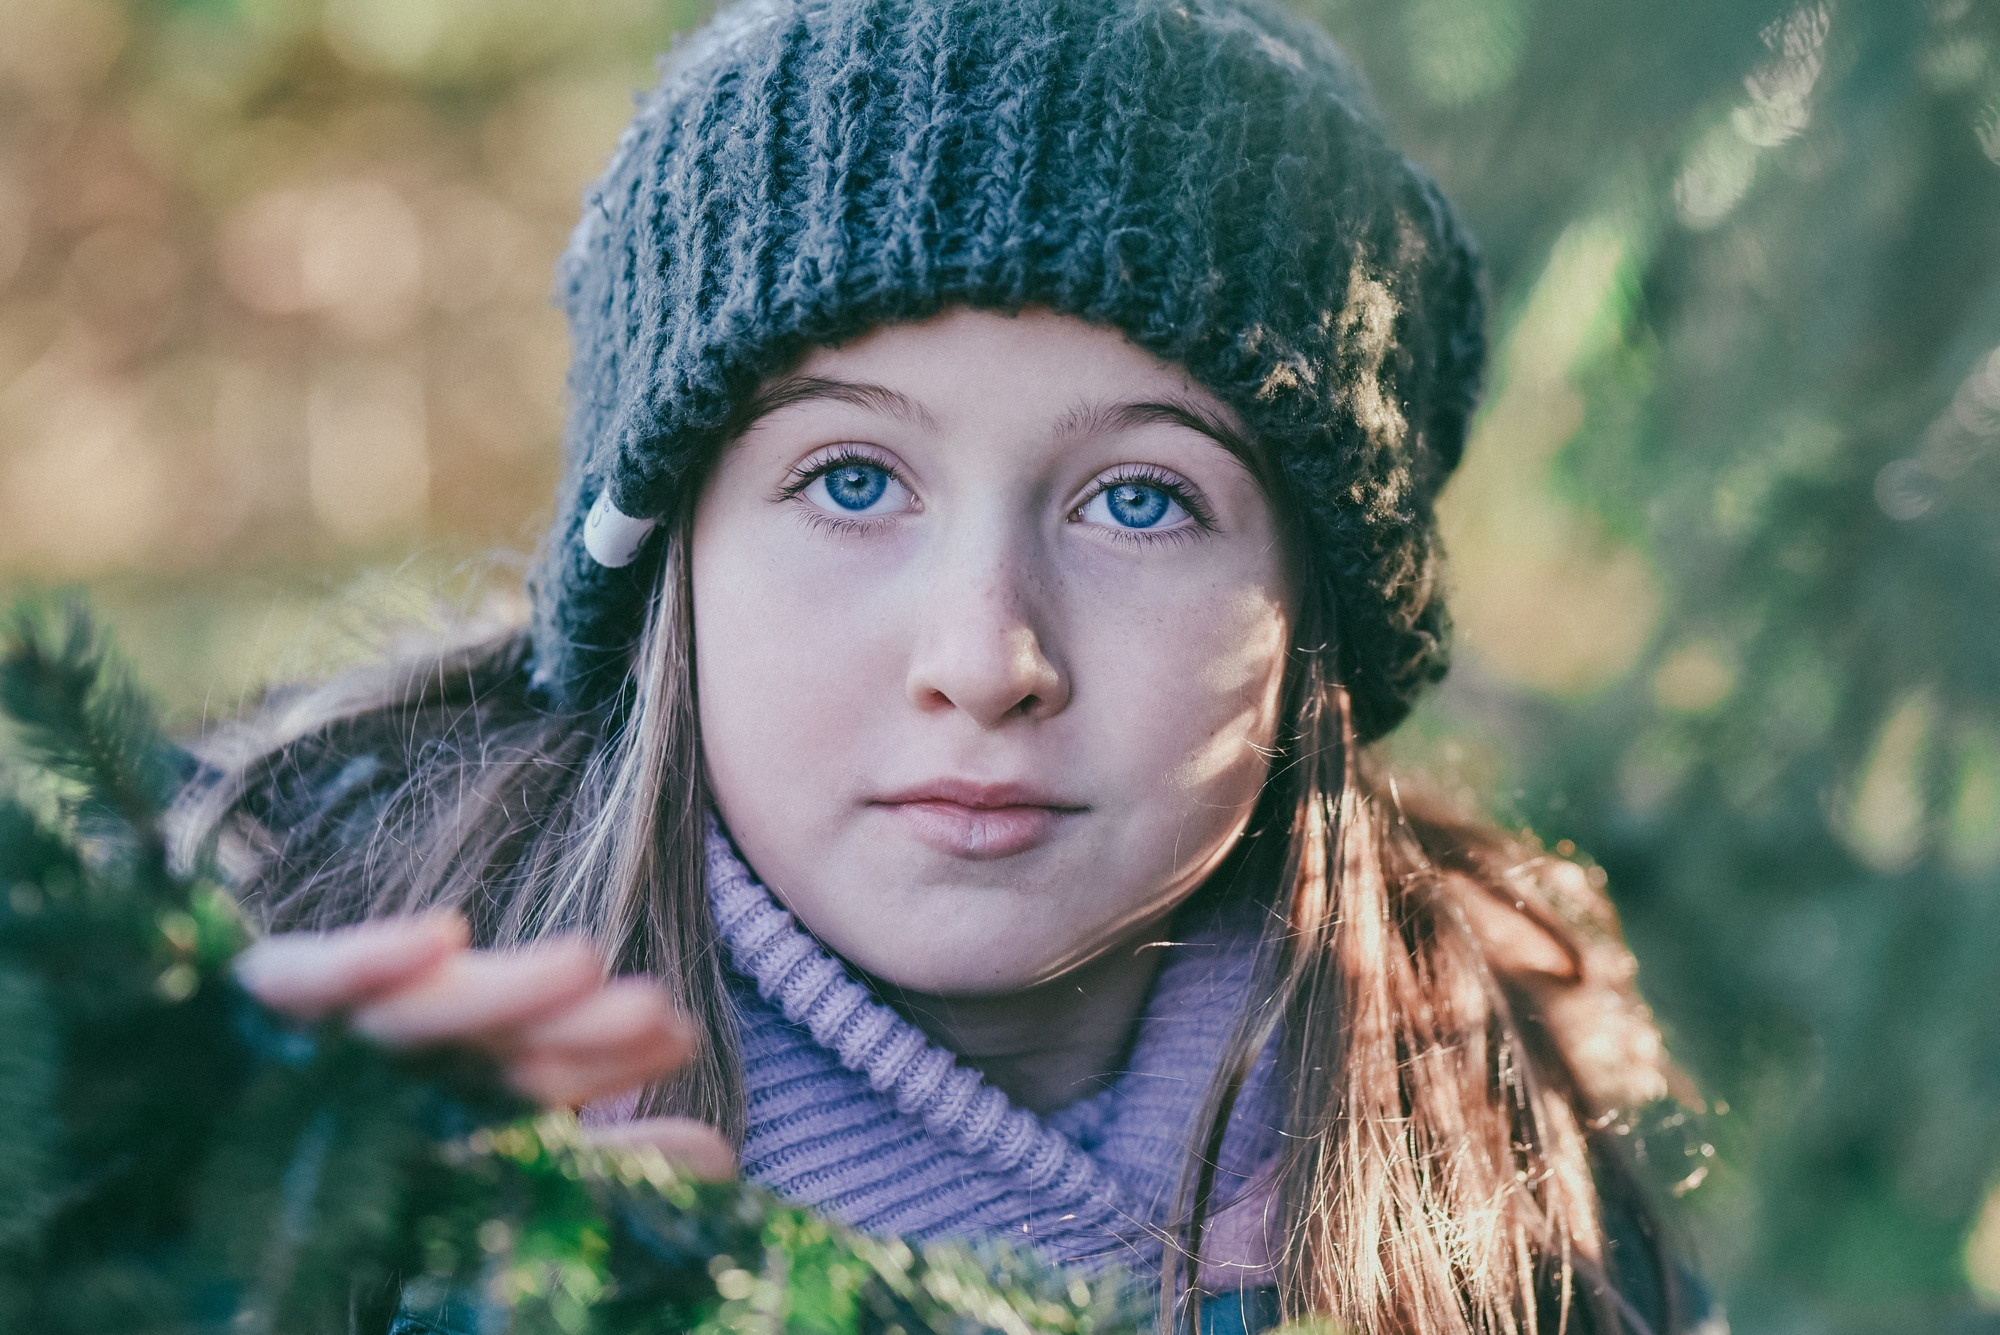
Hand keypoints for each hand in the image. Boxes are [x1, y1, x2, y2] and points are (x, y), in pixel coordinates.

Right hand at [234, 912, 735, 1178]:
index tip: (680, 1032)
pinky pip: (305, 981)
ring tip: (583, 964)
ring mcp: (318, 1032)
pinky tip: (438, 932)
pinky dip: (367, 959)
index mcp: (434, 1094)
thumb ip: (593, 1174)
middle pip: (488, 1036)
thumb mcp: (480, 1186)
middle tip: (657, 1007)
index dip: (605, 1054)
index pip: (530, 1074)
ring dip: (499, 987)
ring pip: (419, 1009)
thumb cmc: (322, 1189)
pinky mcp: (248, 1006)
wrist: (153, 1180)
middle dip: (572, 1020)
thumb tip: (727, 1160)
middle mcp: (383, 1058)